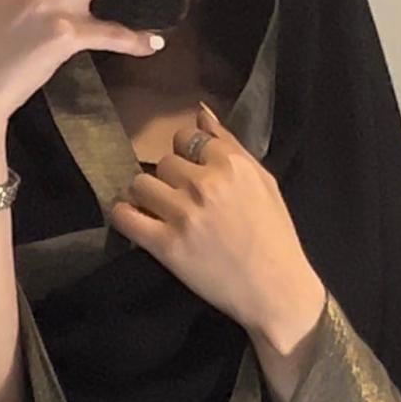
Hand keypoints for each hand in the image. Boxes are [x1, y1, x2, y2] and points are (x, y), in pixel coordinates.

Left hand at [109, 103, 326, 401]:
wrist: (276, 289)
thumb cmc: (274, 234)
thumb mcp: (262, 180)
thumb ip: (230, 143)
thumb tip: (200, 112)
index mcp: (230, 164)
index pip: (185, 138)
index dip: (187, 156)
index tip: (193, 176)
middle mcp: (204, 183)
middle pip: (162, 162)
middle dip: (169, 179)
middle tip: (182, 201)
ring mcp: (183, 213)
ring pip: (139, 184)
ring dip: (146, 197)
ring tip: (160, 213)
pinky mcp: (165, 244)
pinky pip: (124, 216)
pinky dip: (124, 216)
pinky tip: (136, 222)